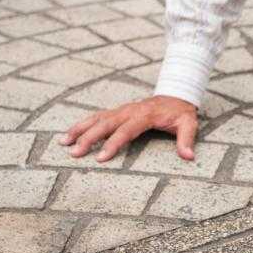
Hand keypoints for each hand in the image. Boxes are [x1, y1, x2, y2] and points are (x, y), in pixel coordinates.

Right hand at [59, 95, 198, 161]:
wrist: (176, 94)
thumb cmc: (181, 112)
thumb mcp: (189, 124)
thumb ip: (187, 140)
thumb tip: (189, 157)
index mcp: (145, 115)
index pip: (126, 130)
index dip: (113, 144)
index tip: (100, 158)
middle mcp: (130, 110)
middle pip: (106, 124)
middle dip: (89, 138)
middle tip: (75, 153)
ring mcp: (122, 109)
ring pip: (97, 118)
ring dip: (80, 129)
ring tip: (63, 142)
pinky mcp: (118, 111)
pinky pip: (98, 116)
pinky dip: (83, 124)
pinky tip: (70, 134)